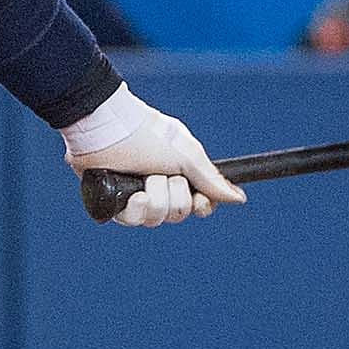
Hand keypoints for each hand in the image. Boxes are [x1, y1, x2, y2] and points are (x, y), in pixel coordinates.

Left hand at [61, 85, 243, 226]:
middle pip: (178, 214)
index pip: (197, 205)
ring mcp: (134, 196)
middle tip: (162, 174)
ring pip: (155, 220)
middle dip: (173, 195)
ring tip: (143, 177)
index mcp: (177, 174)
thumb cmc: (148, 134)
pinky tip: (131, 194)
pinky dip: (133, 208)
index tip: (199, 200)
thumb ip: (211, 179)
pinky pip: (131, 221)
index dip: (200, 206)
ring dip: (153, 198)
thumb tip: (239, 198)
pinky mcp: (113, 204)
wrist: (109, 128)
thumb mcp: (187, 155)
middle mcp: (157, 187)